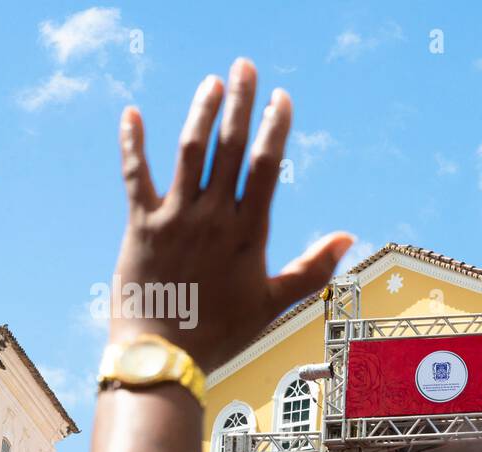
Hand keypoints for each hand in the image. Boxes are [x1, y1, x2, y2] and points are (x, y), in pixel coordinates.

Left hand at [111, 59, 354, 369]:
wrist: (164, 354)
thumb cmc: (222, 332)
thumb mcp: (273, 303)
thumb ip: (313, 269)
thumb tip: (348, 238)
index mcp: (248, 233)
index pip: (266, 167)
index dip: (274, 129)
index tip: (281, 98)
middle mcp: (213, 217)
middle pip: (230, 147)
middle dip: (240, 103)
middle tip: (246, 66)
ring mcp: (175, 218)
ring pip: (189, 151)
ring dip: (201, 112)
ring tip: (212, 82)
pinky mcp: (140, 224)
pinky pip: (135, 174)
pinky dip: (132, 142)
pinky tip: (132, 112)